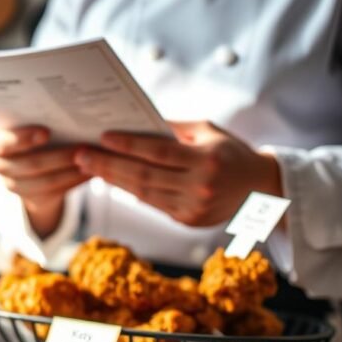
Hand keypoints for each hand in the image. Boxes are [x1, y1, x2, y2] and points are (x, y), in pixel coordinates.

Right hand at [0, 126, 88, 236]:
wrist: (31, 162)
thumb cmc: (32, 131)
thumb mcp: (28, 124)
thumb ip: (39, 118)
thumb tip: (67, 111)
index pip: (3, 143)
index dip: (23, 139)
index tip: (46, 133)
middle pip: (29, 164)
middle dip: (59, 157)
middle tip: (83, 148)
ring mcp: (12, 185)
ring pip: (45, 181)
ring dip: (70, 171)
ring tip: (92, 161)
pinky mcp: (31, 199)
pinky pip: (55, 193)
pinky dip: (74, 181)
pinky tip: (89, 173)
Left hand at [74, 121, 282, 226]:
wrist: (261, 188)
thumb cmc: (229, 151)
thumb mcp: (207, 131)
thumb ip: (173, 128)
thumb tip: (135, 120)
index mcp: (207, 160)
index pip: (159, 152)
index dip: (129, 145)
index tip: (103, 136)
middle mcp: (200, 187)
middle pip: (144, 176)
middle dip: (108, 165)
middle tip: (81, 154)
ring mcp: (193, 208)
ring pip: (143, 194)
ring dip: (112, 179)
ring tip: (89, 166)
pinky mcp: (188, 221)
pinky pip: (152, 204)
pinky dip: (129, 191)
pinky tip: (111, 179)